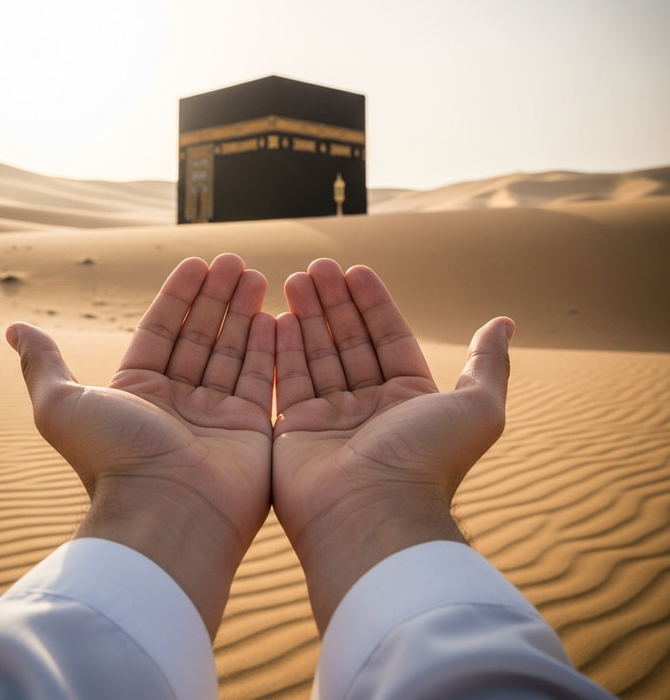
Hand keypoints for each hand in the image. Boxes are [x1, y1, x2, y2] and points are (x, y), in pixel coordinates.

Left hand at [6, 254, 274, 637]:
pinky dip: (266, 348)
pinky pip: (259, 379)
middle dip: (217, 296)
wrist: (166, 513)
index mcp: (138, 393)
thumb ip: (44, 364)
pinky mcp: (249, 430)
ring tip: (258, 274)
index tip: (198, 262)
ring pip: (232, 352)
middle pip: (200, 336)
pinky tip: (273, 315)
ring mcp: (215, 417)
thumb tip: (14, 328)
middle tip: (236, 260)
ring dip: (244, 312)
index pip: (162, 330)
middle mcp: (177, 403)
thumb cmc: (113, 458)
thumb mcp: (62, 404)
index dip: (179, 296)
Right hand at [273, 259, 513, 631]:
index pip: (389, 337)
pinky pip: (288, 380)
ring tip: (296, 278)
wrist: (372, 514)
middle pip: (349, 341)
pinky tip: (277, 315)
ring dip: (307, 315)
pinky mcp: (295, 430)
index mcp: (409, 400)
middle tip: (318, 266)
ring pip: (317, 355)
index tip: (356, 270)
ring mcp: (330, 419)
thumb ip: (488, 363)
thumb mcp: (477, 408)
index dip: (373, 303)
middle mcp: (370, 408)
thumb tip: (504, 323)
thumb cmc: (427, 460)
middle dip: (335, 302)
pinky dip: (283, 348)